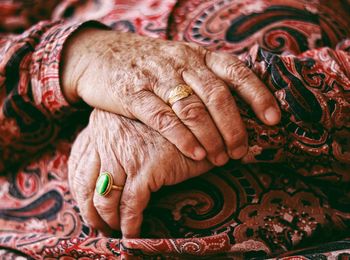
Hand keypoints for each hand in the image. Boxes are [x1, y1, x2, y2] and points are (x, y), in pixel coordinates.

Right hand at [62, 28, 280, 165]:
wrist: (101, 54)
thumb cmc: (149, 64)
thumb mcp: (181, 61)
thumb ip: (205, 79)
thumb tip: (238, 108)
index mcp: (198, 55)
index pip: (236, 72)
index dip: (258, 95)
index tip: (273, 120)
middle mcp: (182, 63)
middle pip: (217, 96)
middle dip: (234, 127)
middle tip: (241, 151)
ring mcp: (157, 77)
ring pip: (192, 109)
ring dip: (212, 137)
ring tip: (221, 159)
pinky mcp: (134, 93)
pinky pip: (163, 118)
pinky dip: (182, 137)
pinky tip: (196, 152)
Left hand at [68, 109, 212, 237]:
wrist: (202, 126)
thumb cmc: (168, 132)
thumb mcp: (133, 130)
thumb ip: (112, 145)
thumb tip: (98, 178)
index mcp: (101, 125)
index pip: (77, 165)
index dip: (78, 194)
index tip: (88, 208)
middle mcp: (108, 136)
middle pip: (85, 185)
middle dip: (91, 212)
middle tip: (100, 227)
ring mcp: (127, 152)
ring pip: (106, 199)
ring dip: (109, 222)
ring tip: (116, 232)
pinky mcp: (147, 167)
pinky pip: (131, 206)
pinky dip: (130, 225)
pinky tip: (133, 233)